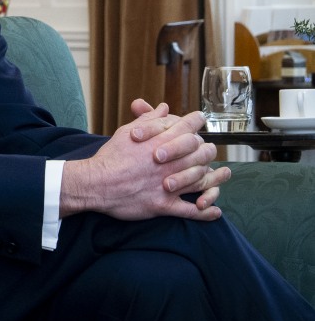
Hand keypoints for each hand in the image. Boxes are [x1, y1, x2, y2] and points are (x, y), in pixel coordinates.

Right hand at [61, 104, 228, 221]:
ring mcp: (169, 184)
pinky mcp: (164, 205)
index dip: (197, 121)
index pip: (189, 127)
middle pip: (202, 153)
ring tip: (224, 175)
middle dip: (208, 150)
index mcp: (161, 141)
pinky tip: (214, 211)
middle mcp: (170, 162)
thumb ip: (149, 120)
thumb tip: (164, 108)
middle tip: (208, 150)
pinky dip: (205, 212)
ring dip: (215, 178)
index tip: (201, 121)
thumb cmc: (110, 157)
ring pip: (202, 180)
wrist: (96, 183)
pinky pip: (191, 211)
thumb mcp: (127, 132)